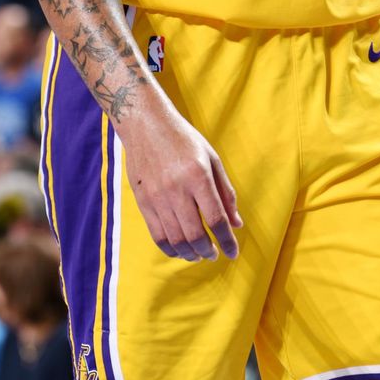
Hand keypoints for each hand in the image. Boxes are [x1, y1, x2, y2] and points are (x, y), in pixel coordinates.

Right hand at [120, 102, 241, 262]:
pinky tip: (180, 249)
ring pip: (176, 240)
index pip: (216, 219)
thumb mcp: (211, 159)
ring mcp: (157, 197)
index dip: (227, 241)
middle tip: (214, 254)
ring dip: (191, 253)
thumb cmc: (183, 140)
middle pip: (196, 235)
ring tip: (199, 254)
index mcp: (198, 176)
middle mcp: (177, 189)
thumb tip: (237, 224)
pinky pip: (157, 235)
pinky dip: (171, 249)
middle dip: (209, 251)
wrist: (146, 125)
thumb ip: (225, 192)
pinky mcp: (143, 202)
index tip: (233, 253)